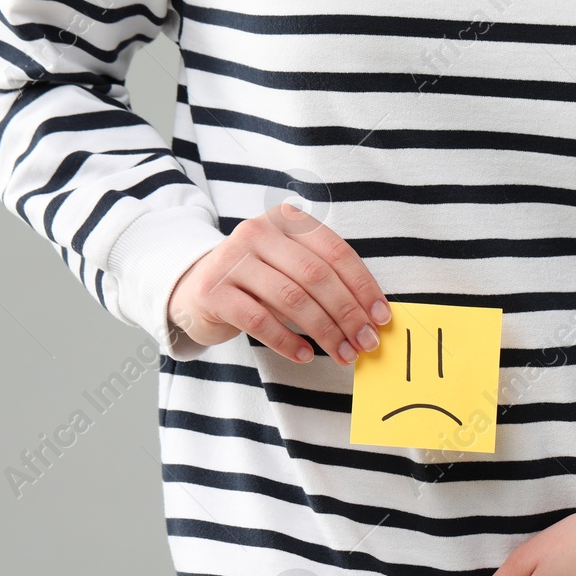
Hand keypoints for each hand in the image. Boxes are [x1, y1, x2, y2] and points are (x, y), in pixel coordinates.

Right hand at [166, 202, 391, 363]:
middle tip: (366, 343)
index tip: (381, 318)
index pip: (336, 252)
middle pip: (316, 276)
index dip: (363, 287)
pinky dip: (287, 341)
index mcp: (286, 220)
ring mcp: (232, 259)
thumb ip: (326, 282)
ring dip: (324, 331)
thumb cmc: (257, 281)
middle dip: (348, 314)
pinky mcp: (214, 291)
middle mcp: (258, 232)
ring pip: (291, 298)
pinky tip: (305, 355)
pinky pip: (259, 320)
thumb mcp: (291, 269)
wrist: (194, 288)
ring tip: (343, 354)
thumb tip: (371, 318)